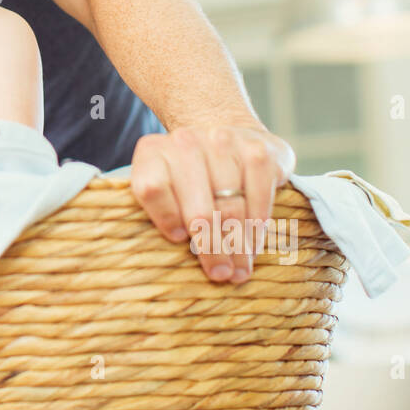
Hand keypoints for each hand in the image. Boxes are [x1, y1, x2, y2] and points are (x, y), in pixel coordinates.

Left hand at [129, 126, 294, 284]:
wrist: (230, 135)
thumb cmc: (192, 176)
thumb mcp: (166, 186)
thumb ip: (164, 213)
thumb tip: (172, 262)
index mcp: (153, 152)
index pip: (151, 188)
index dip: (164, 217)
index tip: (177, 240)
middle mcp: (186, 141)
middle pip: (197, 209)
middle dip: (211, 249)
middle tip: (219, 274)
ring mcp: (223, 142)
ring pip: (230, 209)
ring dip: (237, 246)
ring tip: (239, 270)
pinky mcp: (257, 150)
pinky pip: (258, 198)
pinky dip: (257, 227)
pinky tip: (254, 245)